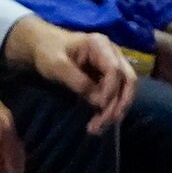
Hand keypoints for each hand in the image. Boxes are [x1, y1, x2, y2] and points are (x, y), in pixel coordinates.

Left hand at [8, 20, 135, 132]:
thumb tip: (99, 102)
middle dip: (119, 105)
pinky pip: (117, 96)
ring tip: (99, 127)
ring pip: (126, 91)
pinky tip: (99, 122)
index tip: (98, 106)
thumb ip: (77, 81)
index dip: (110, 90)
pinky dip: (111, 111)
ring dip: (116, 111)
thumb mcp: (57, 65)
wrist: (43, 47)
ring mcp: (114, 66)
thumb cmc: (48, 51)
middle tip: (104, 123)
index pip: (115, 70)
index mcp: (101, 45)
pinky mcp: (109, 79)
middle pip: (128, 82)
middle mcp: (113, 54)